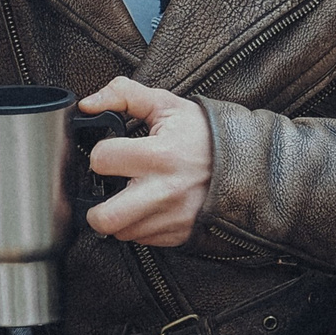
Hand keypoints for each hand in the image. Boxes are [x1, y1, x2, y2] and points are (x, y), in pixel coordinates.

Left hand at [78, 77, 212, 246]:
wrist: (248, 165)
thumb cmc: (204, 135)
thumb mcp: (167, 105)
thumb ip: (124, 95)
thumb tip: (87, 104)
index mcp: (159, 155)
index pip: (101, 160)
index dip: (100, 153)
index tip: (112, 152)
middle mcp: (164, 192)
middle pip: (104, 218)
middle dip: (95, 205)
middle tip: (105, 190)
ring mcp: (172, 218)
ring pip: (120, 232)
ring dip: (118, 216)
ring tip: (131, 195)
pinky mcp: (179, 235)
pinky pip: (141, 239)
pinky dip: (138, 225)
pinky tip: (149, 206)